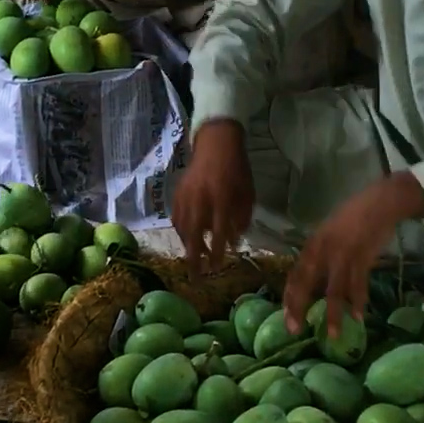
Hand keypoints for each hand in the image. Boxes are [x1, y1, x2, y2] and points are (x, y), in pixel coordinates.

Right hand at [171, 119, 253, 274]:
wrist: (216, 145)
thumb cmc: (237, 171)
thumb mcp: (247, 194)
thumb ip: (241, 219)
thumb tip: (233, 242)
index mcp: (221, 199)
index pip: (217, 233)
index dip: (216, 252)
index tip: (217, 267)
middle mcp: (201, 200)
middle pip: (193, 235)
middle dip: (194, 258)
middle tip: (196, 277)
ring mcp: (186, 197)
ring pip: (182, 229)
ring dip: (187, 246)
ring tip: (195, 258)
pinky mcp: (177, 194)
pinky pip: (176, 218)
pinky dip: (180, 232)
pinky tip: (186, 239)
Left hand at [282, 172, 423, 341]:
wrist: (379, 203)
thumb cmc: (354, 219)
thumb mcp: (329, 233)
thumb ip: (320, 254)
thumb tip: (312, 280)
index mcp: (312, 245)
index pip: (295, 274)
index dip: (289, 297)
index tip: (286, 317)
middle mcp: (322, 250)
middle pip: (306, 283)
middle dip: (299, 307)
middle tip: (295, 329)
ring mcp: (342, 254)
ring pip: (334, 290)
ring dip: (333, 315)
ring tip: (333, 335)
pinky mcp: (362, 257)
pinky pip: (358, 285)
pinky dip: (358, 302)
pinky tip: (358, 317)